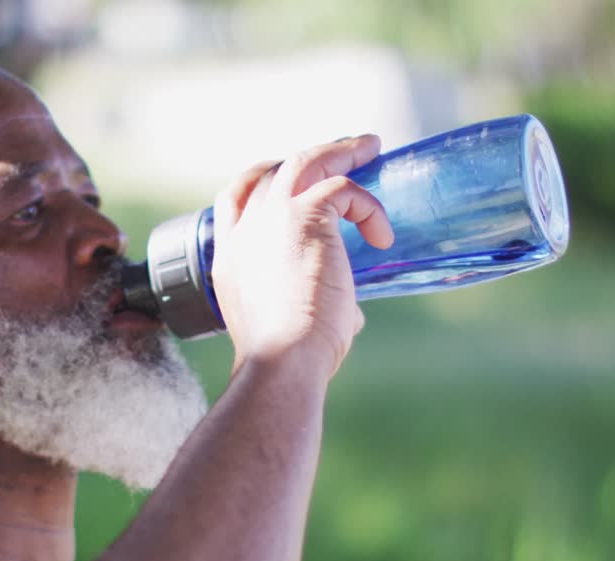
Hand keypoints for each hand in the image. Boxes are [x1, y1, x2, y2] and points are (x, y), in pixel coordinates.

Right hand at [211, 135, 394, 381]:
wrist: (283, 359)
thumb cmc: (292, 358)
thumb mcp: (292, 325)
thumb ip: (317, 308)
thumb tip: (351, 313)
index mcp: (232, 257)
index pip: (235, 198)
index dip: (264, 180)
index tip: (292, 179)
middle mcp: (244, 232)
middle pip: (272, 171)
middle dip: (310, 156)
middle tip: (344, 151)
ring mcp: (271, 219)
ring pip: (304, 162)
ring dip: (340, 151)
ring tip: (370, 146)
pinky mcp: (305, 216)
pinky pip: (342, 188)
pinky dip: (367, 206)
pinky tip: (383, 236)